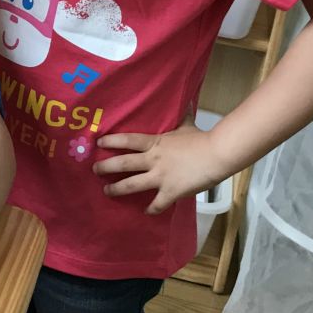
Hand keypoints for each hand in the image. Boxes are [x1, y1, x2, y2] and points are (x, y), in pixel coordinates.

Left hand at [93, 123, 228, 215]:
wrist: (217, 154)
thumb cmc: (201, 139)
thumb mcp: (186, 124)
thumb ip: (181, 116)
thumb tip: (184, 101)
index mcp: (155, 143)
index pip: (128, 140)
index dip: (111, 141)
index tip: (98, 143)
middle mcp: (153, 160)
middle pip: (123, 163)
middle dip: (106, 167)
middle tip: (94, 170)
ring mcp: (160, 177)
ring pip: (132, 185)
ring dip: (117, 189)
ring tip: (107, 191)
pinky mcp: (171, 192)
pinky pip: (157, 204)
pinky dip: (151, 209)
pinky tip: (146, 212)